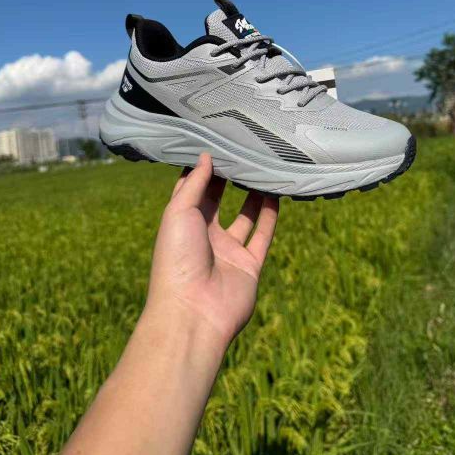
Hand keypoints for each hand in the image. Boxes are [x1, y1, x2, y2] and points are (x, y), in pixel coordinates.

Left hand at [145, 153, 278, 346]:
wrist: (194, 311)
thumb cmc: (177, 259)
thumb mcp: (178, 213)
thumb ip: (195, 184)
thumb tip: (205, 155)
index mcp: (182, 224)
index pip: (192, 191)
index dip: (202, 169)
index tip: (214, 143)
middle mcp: (204, 236)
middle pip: (218, 201)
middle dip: (227, 178)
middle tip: (242, 150)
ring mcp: (228, 251)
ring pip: (244, 217)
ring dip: (253, 195)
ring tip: (263, 168)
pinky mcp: (249, 265)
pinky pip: (262, 235)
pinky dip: (270, 216)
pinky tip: (277, 194)